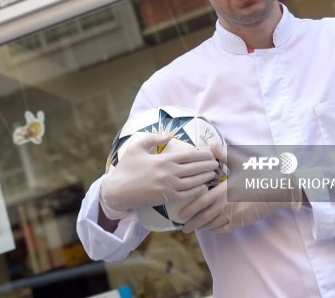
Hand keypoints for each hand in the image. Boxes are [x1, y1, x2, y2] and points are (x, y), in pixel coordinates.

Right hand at [100, 133, 218, 219]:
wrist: (117, 191)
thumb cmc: (126, 167)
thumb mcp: (137, 147)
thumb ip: (154, 139)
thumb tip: (169, 135)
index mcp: (163, 159)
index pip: (189, 155)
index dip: (203, 154)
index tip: (211, 152)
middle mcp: (168, 173)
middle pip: (195, 168)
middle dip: (208, 165)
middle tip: (217, 163)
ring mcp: (168, 186)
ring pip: (193, 182)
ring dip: (205, 177)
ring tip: (213, 174)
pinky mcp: (166, 198)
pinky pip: (186, 195)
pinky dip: (197, 191)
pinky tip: (203, 187)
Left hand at [179, 144, 295, 232]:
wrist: (278, 190)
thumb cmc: (258, 175)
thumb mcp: (241, 163)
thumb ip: (224, 155)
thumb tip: (211, 144)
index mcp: (224, 190)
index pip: (202, 202)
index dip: (190, 209)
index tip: (180, 214)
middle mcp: (227, 205)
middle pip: (204, 217)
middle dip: (192, 223)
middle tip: (183, 227)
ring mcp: (234, 215)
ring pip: (213, 225)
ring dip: (202, 227)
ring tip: (193, 227)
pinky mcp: (241, 222)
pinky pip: (224, 228)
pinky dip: (214, 230)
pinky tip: (210, 228)